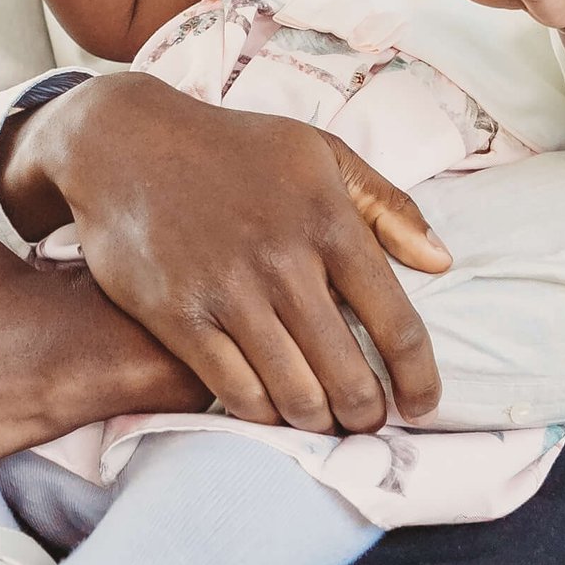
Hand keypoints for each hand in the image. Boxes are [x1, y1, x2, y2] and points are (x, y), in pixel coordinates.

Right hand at [0, 72, 449, 434]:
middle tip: (369, 423)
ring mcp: (228, 293)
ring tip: (324, 421)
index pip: (398, 325)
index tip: (424, 405)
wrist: (124, 142)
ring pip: (294, 395)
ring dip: (318, 422)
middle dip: (368, 414)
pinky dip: (263, 414)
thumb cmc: (233, 148)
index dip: (419, 379)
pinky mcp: (178, 317)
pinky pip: (235, 392)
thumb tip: (441, 260)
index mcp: (329, 221)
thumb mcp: (318, 152)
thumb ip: (386, 206)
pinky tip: (273, 410)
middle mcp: (284, 262)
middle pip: (348, 375)